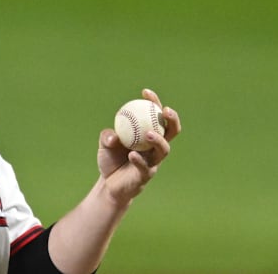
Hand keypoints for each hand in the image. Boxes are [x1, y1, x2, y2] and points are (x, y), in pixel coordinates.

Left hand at [97, 88, 181, 204]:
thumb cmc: (110, 159)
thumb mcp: (105, 143)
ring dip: (158, 140)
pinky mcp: (146, 175)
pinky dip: (139, 160)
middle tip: (165, 110)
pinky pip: (145, 167)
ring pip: (164, 150)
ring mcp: (153, 162)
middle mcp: (154, 147)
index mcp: (147, 135)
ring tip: (149, 133)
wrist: (108, 184)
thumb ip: (107, 135)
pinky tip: (131, 155)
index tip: (146, 92)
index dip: (154, 103)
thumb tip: (113, 136)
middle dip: (172, 120)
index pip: (155, 116)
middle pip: (171, 132)